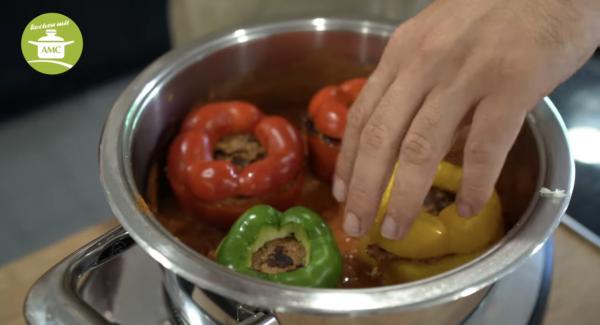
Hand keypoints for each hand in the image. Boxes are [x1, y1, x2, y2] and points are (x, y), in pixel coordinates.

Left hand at [334, 0, 599, 238]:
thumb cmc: (495, 12)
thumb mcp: (438, 38)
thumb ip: (418, 84)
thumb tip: (410, 139)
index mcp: (403, 52)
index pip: (363, 116)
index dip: (348, 161)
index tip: (341, 194)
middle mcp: (425, 63)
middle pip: (381, 138)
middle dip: (364, 189)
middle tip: (356, 225)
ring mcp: (466, 74)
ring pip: (420, 148)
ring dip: (404, 197)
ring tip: (393, 229)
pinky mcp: (511, 84)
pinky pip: (485, 146)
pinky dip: (474, 183)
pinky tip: (469, 208)